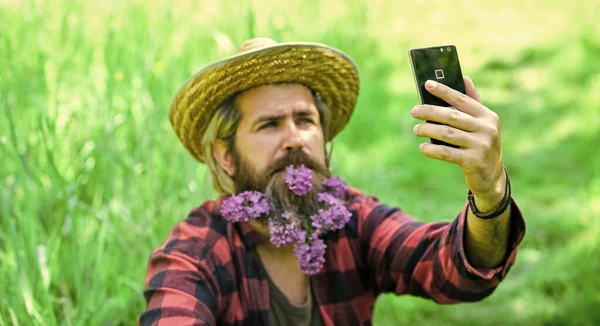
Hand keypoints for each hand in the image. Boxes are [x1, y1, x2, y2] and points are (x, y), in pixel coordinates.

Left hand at [411, 77, 505, 210]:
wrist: (491, 177)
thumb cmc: (480, 145)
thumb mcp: (481, 125)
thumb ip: (472, 103)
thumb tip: (465, 78)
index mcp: (487, 116)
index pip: (462, 99)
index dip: (444, 91)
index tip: (427, 84)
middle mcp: (487, 129)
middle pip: (452, 116)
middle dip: (430, 112)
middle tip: (414, 111)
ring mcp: (482, 146)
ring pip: (448, 134)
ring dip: (428, 130)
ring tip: (416, 129)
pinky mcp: (474, 162)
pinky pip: (448, 153)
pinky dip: (433, 150)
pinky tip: (422, 147)